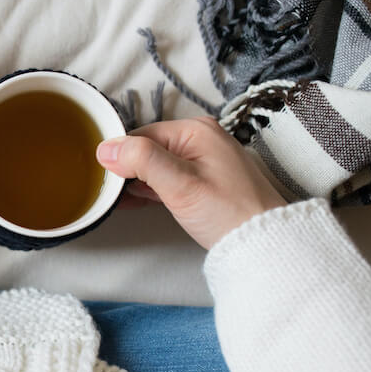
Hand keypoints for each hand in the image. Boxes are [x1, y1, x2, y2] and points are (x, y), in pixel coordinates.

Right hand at [95, 117, 286, 248]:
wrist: (264, 242)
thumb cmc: (229, 213)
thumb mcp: (179, 184)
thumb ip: (142, 160)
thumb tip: (107, 147)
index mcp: (196, 130)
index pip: (140, 135)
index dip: (119, 157)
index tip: (106, 180)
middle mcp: (200, 138)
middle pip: (147, 148)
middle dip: (126, 170)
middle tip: (113, 194)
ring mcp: (203, 159)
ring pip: (155, 164)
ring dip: (136, 181)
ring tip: (120, 200)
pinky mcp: (203, 180)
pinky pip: (167, 177)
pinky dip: (151, 189)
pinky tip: (135, 202)